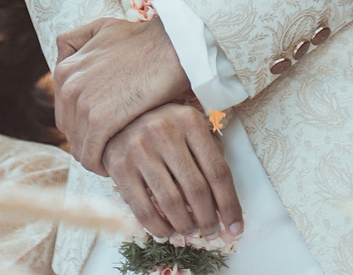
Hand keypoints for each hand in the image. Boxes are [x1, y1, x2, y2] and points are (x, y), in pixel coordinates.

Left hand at [52, 16, 190, 172]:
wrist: (172, 45)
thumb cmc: (144, 39)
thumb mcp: (100, 28)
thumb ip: (76, 41)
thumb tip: (64, 56)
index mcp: (65, 69)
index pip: (64, 113)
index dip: (83, 125)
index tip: (104, 132)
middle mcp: (67, 86)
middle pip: (71, 131)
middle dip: (89, 141)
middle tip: (112, 148)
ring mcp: (82, 103)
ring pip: (80, 146)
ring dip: (97, 156)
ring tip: (117, 158)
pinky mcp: (100, 120)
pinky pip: (91, 155)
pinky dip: (101, 165)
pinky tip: (116, 166)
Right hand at [101, 103, 241, 242]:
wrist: (117, 119)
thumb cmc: (164, 128)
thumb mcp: (189, 129)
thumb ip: (209, 156)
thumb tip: (226, 206)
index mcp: (190, 120)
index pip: (217, 171)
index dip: (229, 204)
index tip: (236, 227)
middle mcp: (164, 131)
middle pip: (196, 189)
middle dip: (208, 219)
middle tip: (212, 233)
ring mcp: (140, 148)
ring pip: (171, 202)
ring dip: (185, 225)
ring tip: (190, 231)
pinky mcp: (119, 166)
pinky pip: (143, 208)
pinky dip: (159, 227)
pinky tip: (167, 231)